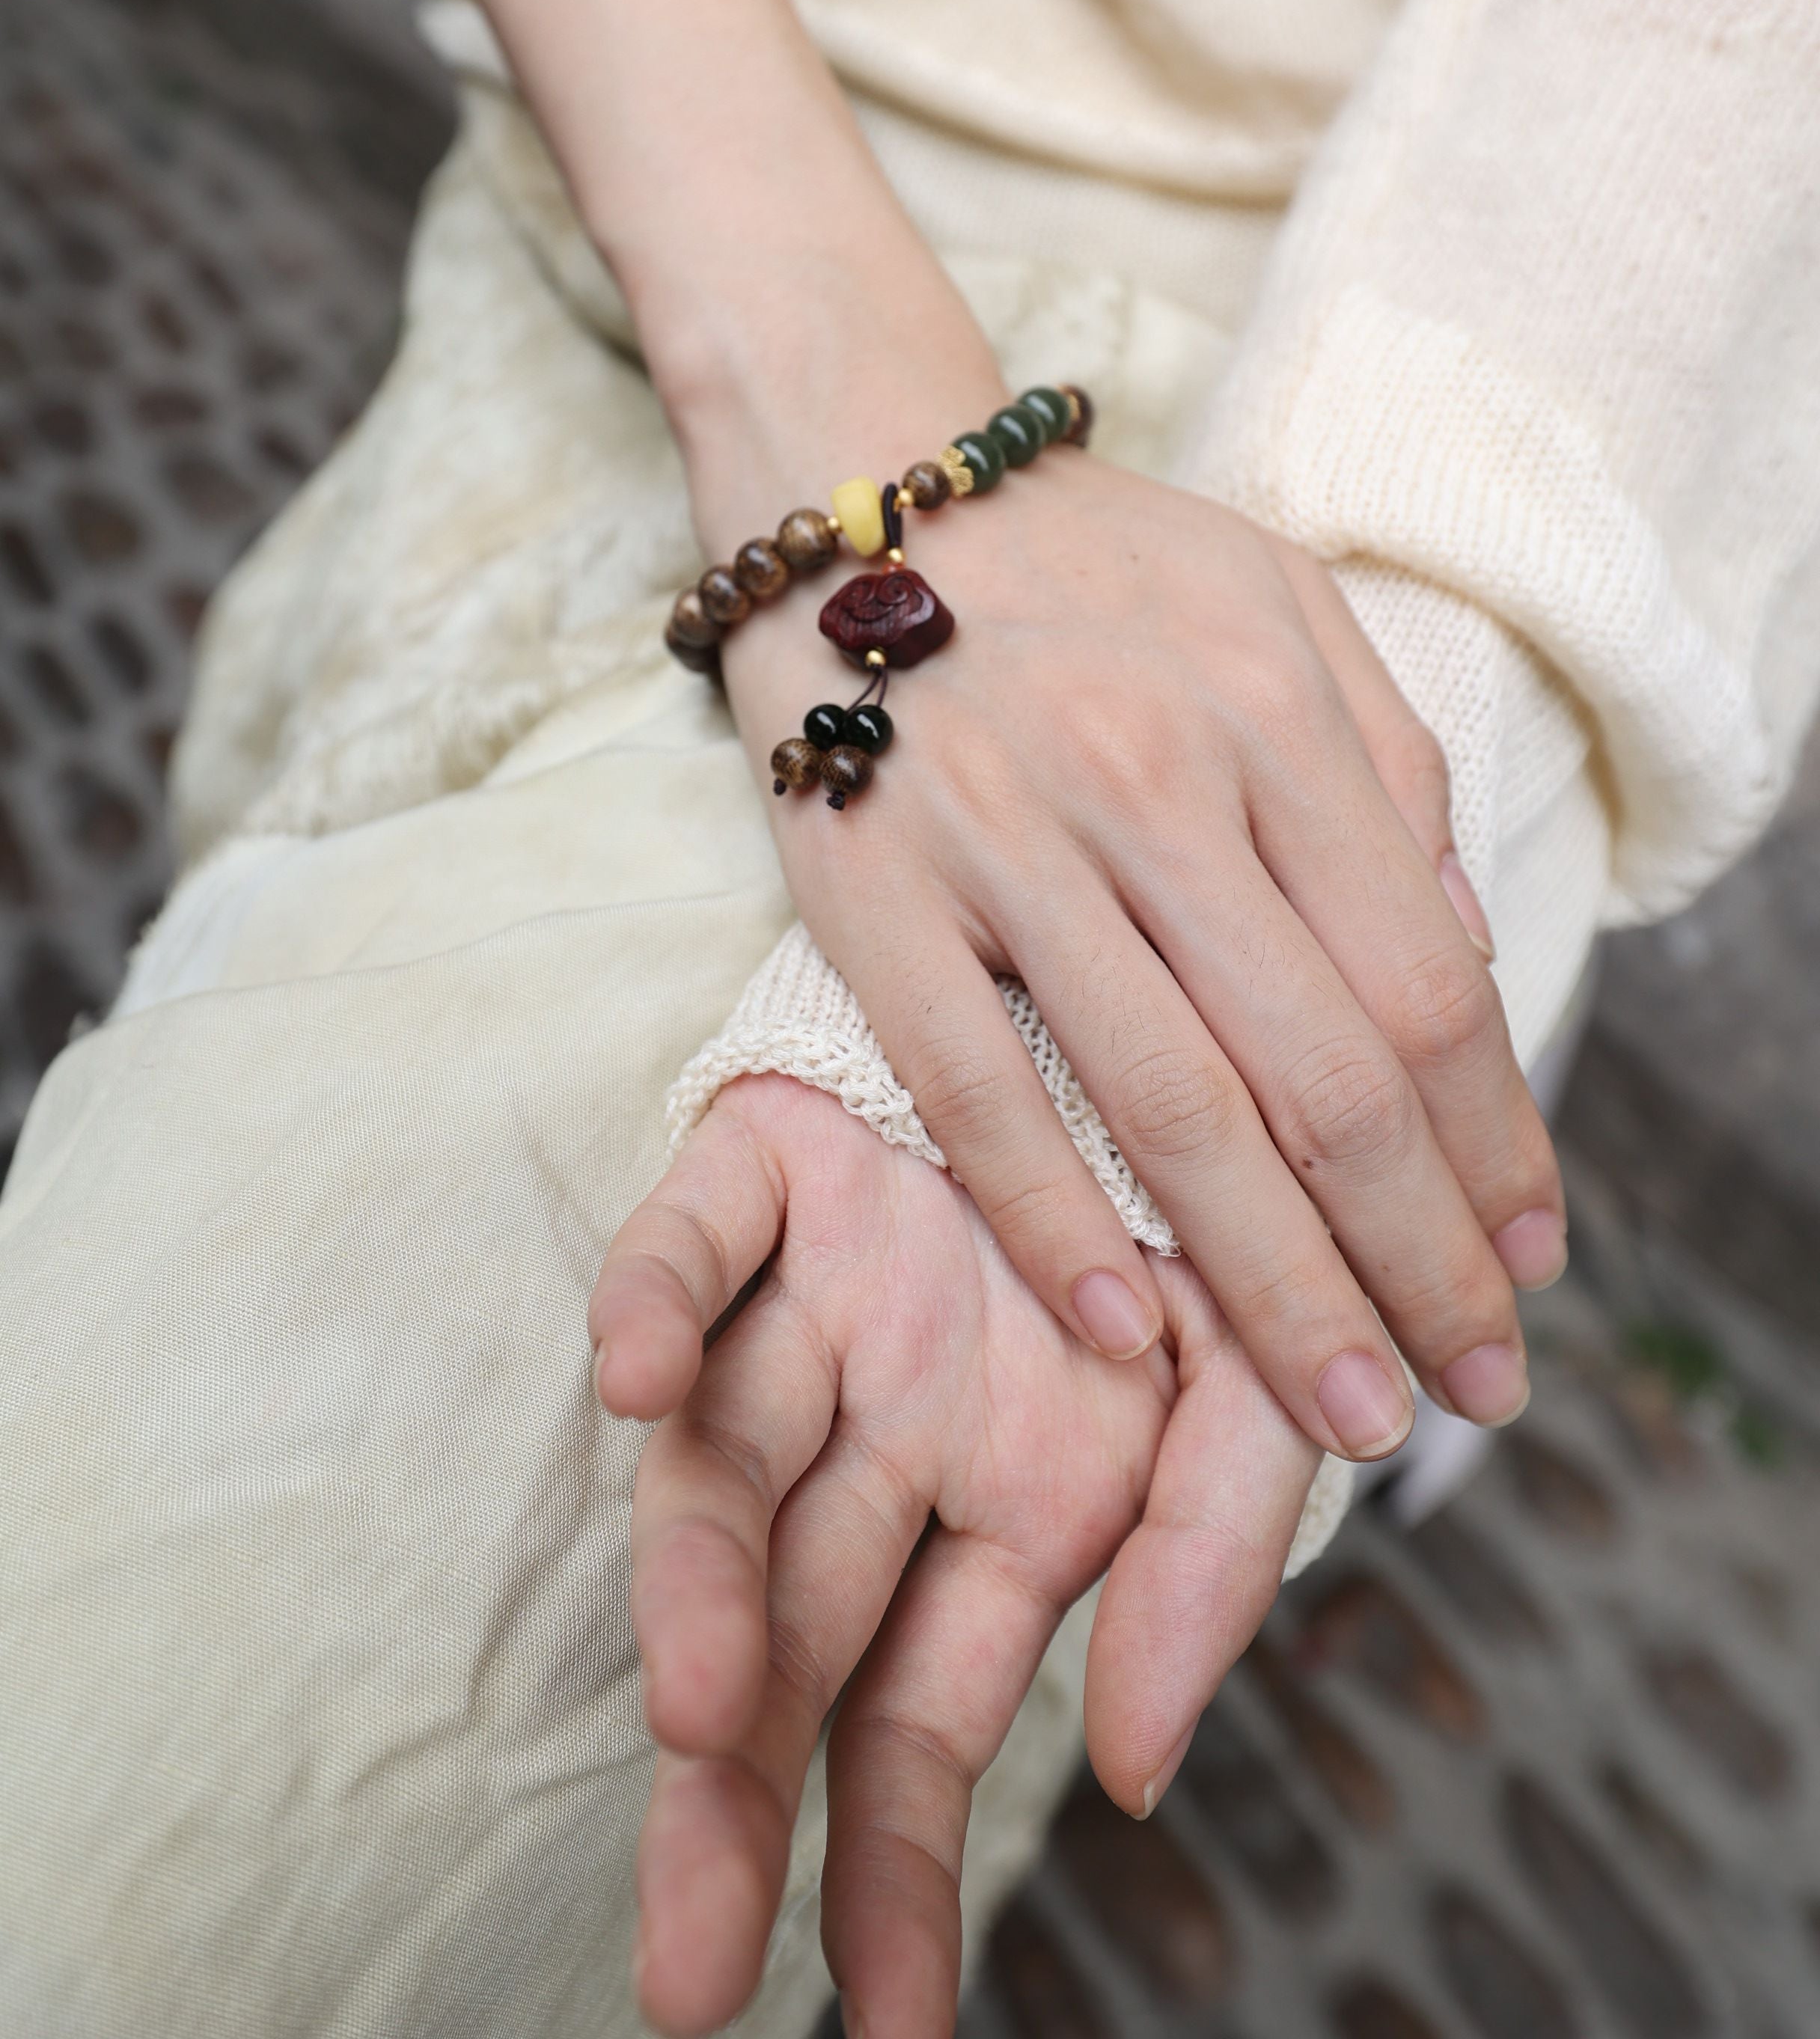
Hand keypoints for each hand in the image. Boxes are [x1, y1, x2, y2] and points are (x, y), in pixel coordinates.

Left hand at [589, 1076, 1320, 2038]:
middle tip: (688, 1968)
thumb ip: (1203, 1574)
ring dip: (700, 1588)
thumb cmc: (1247, 1210)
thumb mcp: (1268, 1402)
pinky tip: (642, 1380)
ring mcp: (825, 1297)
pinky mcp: (773, 1159)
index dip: (889, 1874)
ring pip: (726, 1468)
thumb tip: (1123, 1773)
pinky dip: (659, 1302)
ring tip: (698, 1712)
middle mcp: (892, 1426)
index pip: (919, 1720)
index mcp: (1006, 1502)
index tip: (874, 2025)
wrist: (1214, 997)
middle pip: (792, 1635)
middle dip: (737, 1804)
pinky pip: (696, 1238)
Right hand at [721, 453, 1563, 1461]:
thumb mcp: (1277, 600)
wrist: (857, 479)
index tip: (1528, 1262)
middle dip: (1418, 1262)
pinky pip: (973, 1089)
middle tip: (1474, 1390)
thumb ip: (1386, 763)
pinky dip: (1055, 1223)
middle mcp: (1156, 776)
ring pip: (1173, 1109)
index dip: (1494, 1144)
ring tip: (1348, 1419)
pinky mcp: (869, 888)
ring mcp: (1008, 838)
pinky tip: (1132, 1336)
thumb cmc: (1089, 562)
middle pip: (1325, 1074)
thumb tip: (1470, 950)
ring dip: (1278, 1289)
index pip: (1423, 980)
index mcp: (1274, 708)